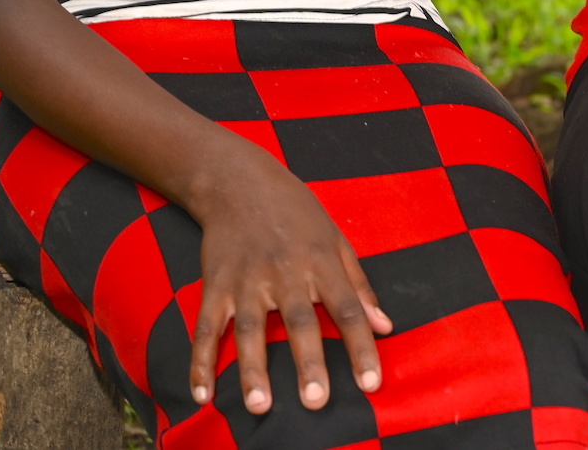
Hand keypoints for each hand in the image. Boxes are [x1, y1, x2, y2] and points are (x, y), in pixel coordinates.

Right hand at [188, 150, 393, 414]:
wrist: (239, 182)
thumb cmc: (297, 211)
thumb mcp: (337, 239)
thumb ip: (360, 285)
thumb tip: (386, 326)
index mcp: (321, 261)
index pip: (348, 309)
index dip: (361, 346)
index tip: (371, 382)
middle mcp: (285, 271)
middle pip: (299, 321)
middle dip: (308, 363)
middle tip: (316, 401)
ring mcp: (246, 279)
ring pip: (249, 329)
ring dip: (253, 369)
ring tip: (259, 406)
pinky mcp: (215, 284)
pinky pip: (206, 328)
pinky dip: (201, 362)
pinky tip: (204, 394)